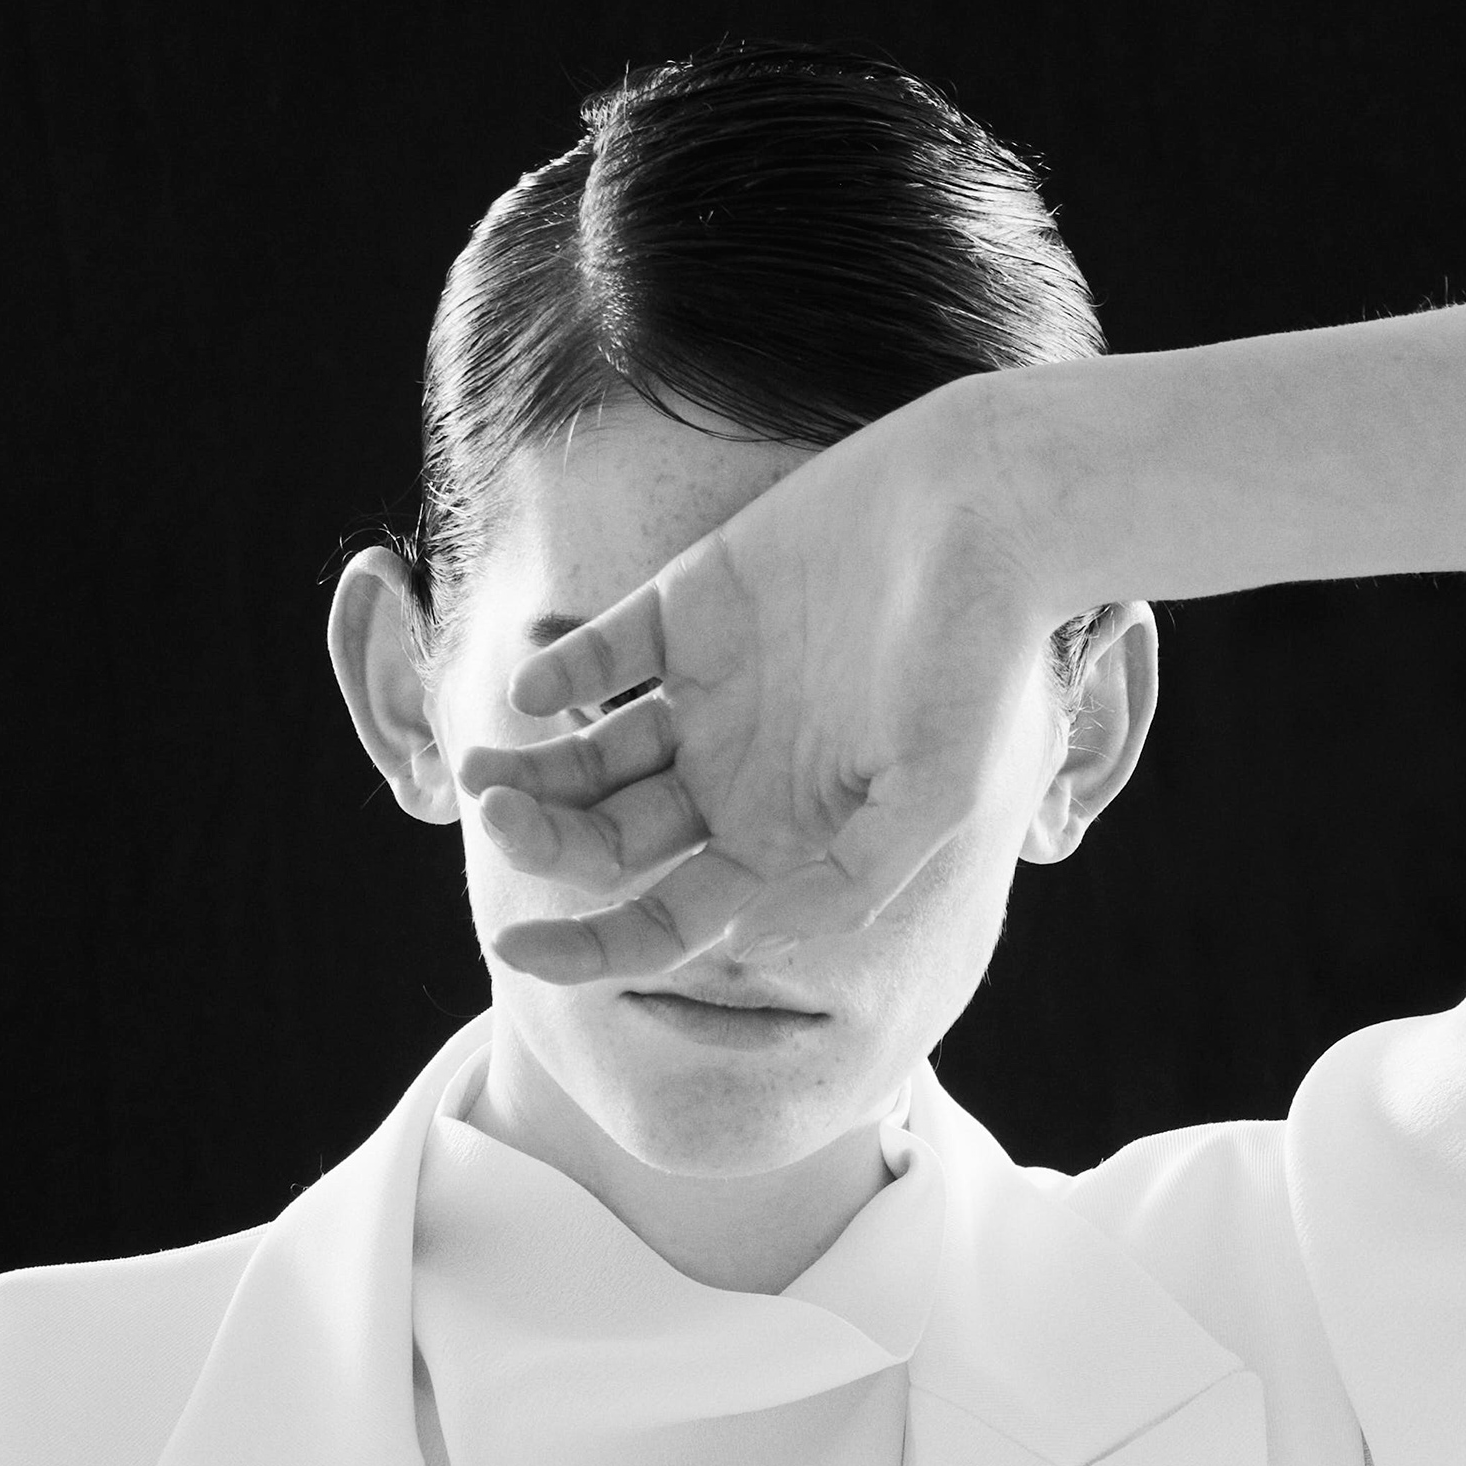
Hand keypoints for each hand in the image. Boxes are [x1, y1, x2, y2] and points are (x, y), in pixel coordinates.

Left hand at [458, 384, 1080, 990]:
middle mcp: (732, 781)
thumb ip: (845, 880)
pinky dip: (561, 674)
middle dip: (545, 845)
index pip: (665, 920)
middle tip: (495, 819)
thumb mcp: (936, 798)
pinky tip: (533, 695)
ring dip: (531, 774)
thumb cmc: (980, 662)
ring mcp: (705, 694)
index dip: (591, 949)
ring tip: (478, 773)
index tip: (519, 954)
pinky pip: (603, 653)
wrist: (987, 511)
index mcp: (778, 845)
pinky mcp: (688, 605)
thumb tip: (741, 937)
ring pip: (589, 757)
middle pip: (608, 842)